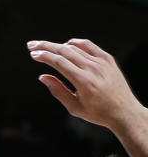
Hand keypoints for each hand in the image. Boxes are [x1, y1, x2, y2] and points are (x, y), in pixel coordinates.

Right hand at [28, 38, 142, 130]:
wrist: (124, 111)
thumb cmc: (98, 113)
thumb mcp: (74, 107)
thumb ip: (58, 91)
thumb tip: (43, 76)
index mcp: (84, 82)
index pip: (59, 62)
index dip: (44, 56)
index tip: (33, 54)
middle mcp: (93, 69)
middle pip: (65, 51)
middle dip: (46, 46)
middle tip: (32, 45)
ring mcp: (102, 62)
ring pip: (75, 47)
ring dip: (58, 45)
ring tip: (45, 46)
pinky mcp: (108, 59)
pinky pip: (89, 46)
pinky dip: (76, 43)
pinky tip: (66, 44)